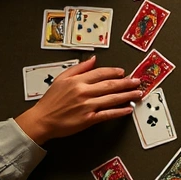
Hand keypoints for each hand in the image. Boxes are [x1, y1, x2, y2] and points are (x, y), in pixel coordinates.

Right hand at [14, 57, 140, 144]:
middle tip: (138, 81)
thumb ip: (78, 68)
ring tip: (138, 93)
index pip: (100, 73)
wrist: (42, 120)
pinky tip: (128, 109)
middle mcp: (83, 92)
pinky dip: (119, 112)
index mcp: (77, 81)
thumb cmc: (51, 100)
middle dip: (126, 83)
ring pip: (111, 99)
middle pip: (110, 85)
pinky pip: (107, 114)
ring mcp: (87, 106)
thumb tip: (93, 59)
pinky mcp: (88, 119)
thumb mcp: (61, 79)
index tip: (123, 72)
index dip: (114, 72)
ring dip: (127, 95)